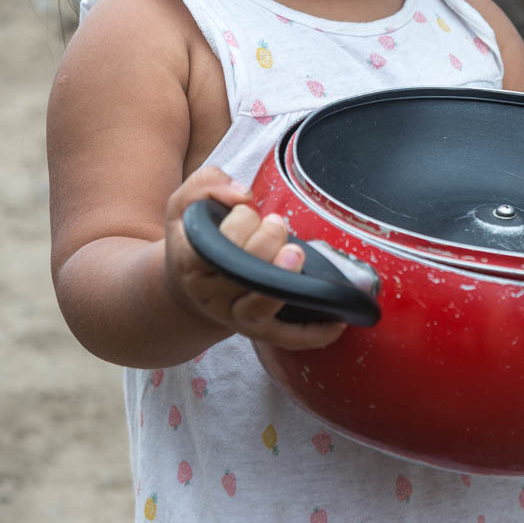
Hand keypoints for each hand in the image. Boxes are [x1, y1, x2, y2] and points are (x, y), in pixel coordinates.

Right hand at [162, 166, 347, 350]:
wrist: (187, 286)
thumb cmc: (195, 241)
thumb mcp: (185, 205)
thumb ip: (207, 184)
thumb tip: (242, 194)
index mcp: (191, 262)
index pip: (220, 242)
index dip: (242, 221)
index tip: (249, 209)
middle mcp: (211, 295)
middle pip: (245, 270)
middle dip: (268, 238)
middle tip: (275, 224)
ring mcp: (235, 317)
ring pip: (260, 307)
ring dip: (285, 279)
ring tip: (296, 252)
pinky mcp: (258, 332)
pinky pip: (287, 338)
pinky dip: (314, 333)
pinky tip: (337, 318)